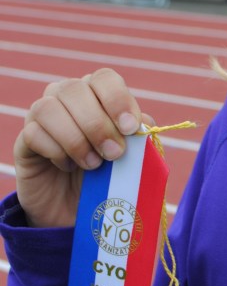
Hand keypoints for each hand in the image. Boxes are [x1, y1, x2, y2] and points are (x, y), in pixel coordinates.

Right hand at [14, 69, 145, 228]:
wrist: (75, 207)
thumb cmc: (106, 174)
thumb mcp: (129, 156)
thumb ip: (138, 137)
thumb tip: (143, 124)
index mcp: (95, 93)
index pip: (104, 78)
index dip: (118, 99)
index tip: (130, 128)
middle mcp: (65, 96)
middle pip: (75, 89)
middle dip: (98, 124)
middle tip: (114, 154)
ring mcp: (41, 116)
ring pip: (49, 108)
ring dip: (75, 138)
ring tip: (92, 164)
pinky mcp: (25, 140)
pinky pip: (34, 134)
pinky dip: (55, 151)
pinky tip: (67, 166)